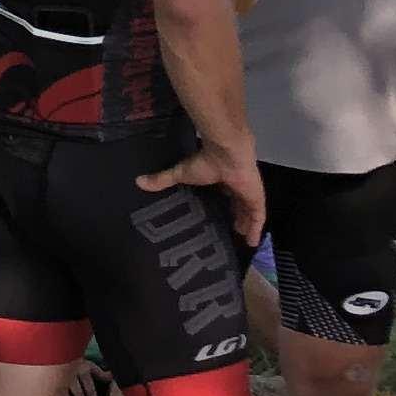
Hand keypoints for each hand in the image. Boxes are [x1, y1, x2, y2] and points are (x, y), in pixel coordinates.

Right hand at [139, 139, 267, 252]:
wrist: (227, 153)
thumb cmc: (206, 161)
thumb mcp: (181, 173)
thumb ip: (163, 179)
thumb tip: (138, 181)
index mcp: (221, 179)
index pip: (224, 194)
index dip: (223, 204)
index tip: (217, 215)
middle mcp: (236, 186)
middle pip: (238, 205)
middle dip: (237, 216)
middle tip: (231, 231)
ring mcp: (248, 193)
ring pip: (249, 213)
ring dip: (247, 225)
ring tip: (242, 239)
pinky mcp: (256, 199)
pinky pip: (258, 218)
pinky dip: (255, 230)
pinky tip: (251, 243)